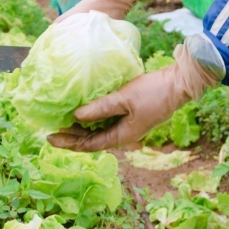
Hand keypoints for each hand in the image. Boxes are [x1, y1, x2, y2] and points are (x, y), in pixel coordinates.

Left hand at [48, 42, 218, 151]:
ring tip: (63, 121)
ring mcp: (128, 124)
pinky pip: (106, 120)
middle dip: (71, 137)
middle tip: (50, 130)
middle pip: (91, 140)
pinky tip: (84, 109)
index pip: (89, 145)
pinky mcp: (130, 113)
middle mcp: (123, 134)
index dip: (69, 143)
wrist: (179, 83)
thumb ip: (100, 107)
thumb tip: (75, 115)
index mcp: (122, 136)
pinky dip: (92, 117)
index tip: (50, 137)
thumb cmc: (153, 92)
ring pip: (98, 130)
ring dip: (81, 127)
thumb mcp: (124, 99)